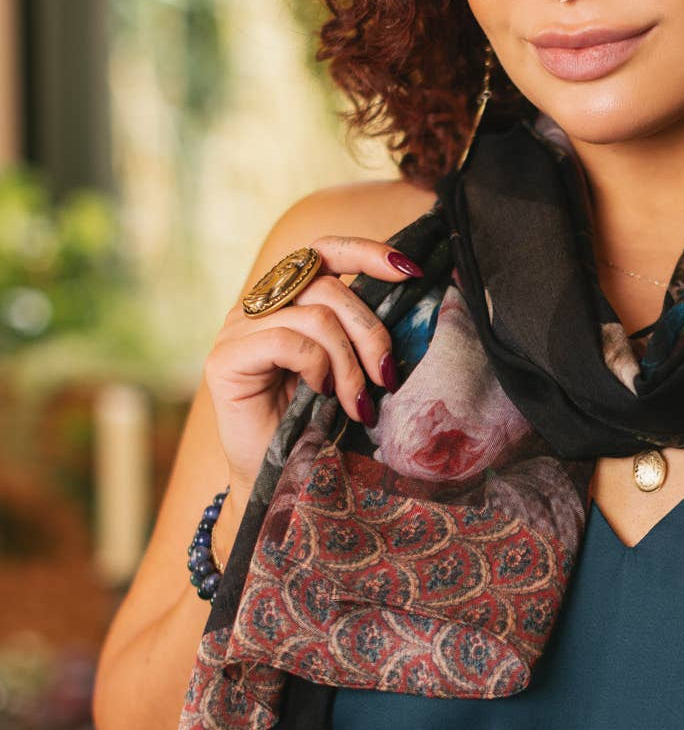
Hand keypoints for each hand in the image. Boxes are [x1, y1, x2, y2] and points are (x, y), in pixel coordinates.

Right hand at [203, 237, 422, 498]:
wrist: (282, 479)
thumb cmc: (320, 420)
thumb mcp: (349, 362)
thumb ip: (359, 326)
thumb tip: (411, 292)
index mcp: (288, 297)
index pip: (325, 250)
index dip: (368, 252)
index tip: (411, 271)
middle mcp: (259, 305)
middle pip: (327, 284)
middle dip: (370, 330)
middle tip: (387, 375)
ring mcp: (237, 329)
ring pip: (315, 315)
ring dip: (350, 362)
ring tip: (360, 403)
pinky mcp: (226, 358)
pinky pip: (289, 341)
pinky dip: (318, 366)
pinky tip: (322, 394)